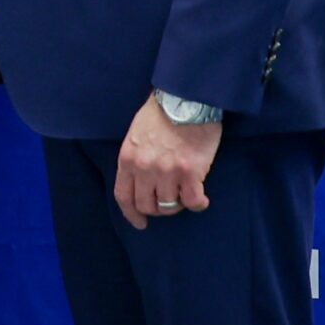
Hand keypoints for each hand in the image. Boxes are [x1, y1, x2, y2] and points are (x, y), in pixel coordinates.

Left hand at [114, 93, 221, 229]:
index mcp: (127, 158)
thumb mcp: (136, 135)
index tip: (140, 223)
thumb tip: (141, 183)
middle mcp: (144, 168)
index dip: (131, 214)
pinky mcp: (190, 172)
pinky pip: (193, 202)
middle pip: (147, 205)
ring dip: (179, 203)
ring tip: (185, 191)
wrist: (185, 100)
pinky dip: (198, 203)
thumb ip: (136, 159)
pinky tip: (201, 196)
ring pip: (170, 206)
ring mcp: (166, 171)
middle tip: (170, 201)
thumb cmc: (161, 115)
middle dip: (158, 209)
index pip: (123, 195)